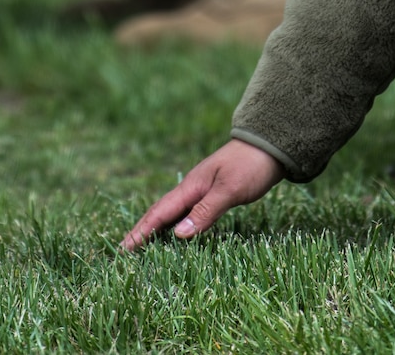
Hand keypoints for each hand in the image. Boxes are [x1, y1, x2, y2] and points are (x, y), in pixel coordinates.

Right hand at [120, 139, 283, 250]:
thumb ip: (205, 212)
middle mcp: (192, 188)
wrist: (270, 146)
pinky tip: (176, 232)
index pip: (160, 212)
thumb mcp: (229, 191)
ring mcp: (201, 190)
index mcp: (191, 187)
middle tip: (124, 249)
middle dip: (142, 230)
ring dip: (156, 227)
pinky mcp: (213, 193)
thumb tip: (177, 234)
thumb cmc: (250, 167)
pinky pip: (187, 212)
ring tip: (142, 244)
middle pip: (161, 212)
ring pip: (173, 212)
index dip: (142, 230)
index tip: (125, 247)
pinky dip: (176, 224)